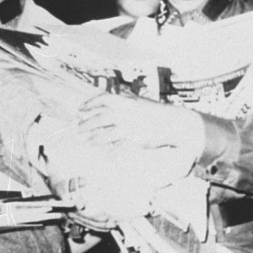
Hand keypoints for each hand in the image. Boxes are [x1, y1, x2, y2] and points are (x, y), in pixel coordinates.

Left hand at [77, 93, 203, 151]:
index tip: (80, 109)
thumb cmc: (158, 113)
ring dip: (94, 139)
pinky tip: (105, 154)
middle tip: (77, 129)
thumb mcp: (142, 102)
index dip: (90, 103)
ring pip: (105, 134)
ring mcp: (130, 127)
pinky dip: (110, 151)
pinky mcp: (135, 139)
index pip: (103, 99)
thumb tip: (117, 98)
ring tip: (87, 142)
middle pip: (99, 118)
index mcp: (127, 102)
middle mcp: (126, 113)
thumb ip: (128, 100)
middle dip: (86, 124)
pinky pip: (118, 147)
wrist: (176, 123)